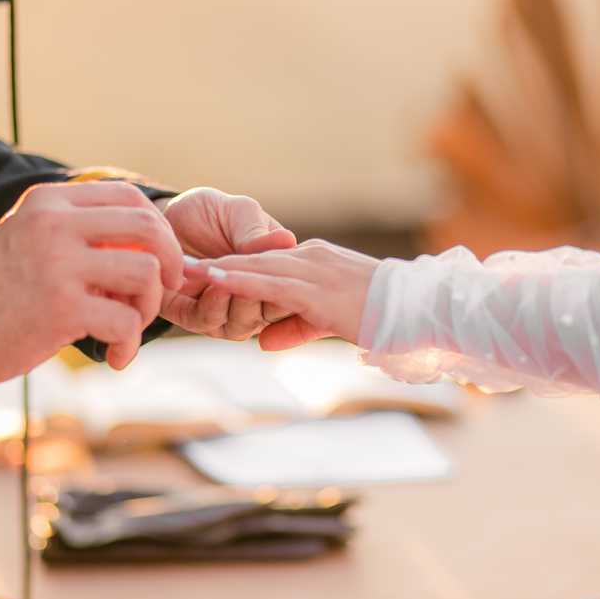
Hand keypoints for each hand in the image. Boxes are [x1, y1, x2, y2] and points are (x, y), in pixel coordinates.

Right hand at [0, 181, 183, 385]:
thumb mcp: (25, 236)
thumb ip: (74, 228)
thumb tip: (137, 239)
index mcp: (49, 202)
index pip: (130, 197)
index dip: (159, 230)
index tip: (159, 260)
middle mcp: (56, 224)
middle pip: (149, 227)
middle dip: (170, 263)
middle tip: (164, 291)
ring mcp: (60, 264)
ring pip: (147, 273)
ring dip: (149, 307)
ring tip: (127, 327)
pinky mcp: (63, 309)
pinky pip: (127, 321)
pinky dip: (130, 343)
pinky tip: (114, 355)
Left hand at [159, 187, 296, 339]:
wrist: (166, 217)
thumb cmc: (210, 212)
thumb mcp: (238, 212)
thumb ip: (256, 233)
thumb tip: (287, 240)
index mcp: (276, 272)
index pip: (290, 290)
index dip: (283, 284)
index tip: (273, 267)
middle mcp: (256, 297)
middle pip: (268, 314)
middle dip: (256, 298)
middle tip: (243, 278)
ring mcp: (228, 311)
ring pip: (241, 324)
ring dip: (231, 302)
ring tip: (219, 279)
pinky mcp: (197, 317)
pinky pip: (209, 322)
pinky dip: (209, 305)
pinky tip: (206, 284)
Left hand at [185, 239, 380, 350]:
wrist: (421, 310)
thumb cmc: (386, 317)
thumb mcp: (331, 321)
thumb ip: (296, 327)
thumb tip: (262, 340)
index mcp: (314, 262)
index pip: (265, 262)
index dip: (231, 265)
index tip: (199, 268)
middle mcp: (310, 258)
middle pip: (252, 258)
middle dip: (214, 262)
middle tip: (179, 262)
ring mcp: (313, 270)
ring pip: (255, 265)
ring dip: (217, 268)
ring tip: (184, 268)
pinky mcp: (316, 289)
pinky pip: (269, 282)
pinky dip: (238, 279)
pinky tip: (213, 278)